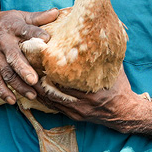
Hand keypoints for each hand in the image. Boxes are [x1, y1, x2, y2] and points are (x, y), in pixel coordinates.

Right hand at [0, 7, 58, 104]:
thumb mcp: (19, 16)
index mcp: (13, 27)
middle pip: (13, 56)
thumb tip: (57, 12)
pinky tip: (12, 100)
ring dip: (18, 85)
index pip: (25, 30)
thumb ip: (38, 18)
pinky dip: (2, 91)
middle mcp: (2, 42)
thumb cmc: (4, 23)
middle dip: (23, 69)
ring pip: (6, 72)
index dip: (35, 34)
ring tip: (32, 95)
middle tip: (34, 80)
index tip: (46, 39)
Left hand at [33, 67, 149, 131]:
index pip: (62, 80)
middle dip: (37, 78)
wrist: (126, 112)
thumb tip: (94, 35)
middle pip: (50, 91)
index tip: (38, 56)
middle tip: (26, 64)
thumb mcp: (113, 68)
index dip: (48, 68)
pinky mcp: (73, 116)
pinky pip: (53, 107)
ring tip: (26, 75)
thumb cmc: (120, 87)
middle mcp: (80, 104)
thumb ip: (101, 56)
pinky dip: (43, 97)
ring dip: (36, 89)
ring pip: (49, 100)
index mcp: (90, 91)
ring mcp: (75, 112)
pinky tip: (35, 88)